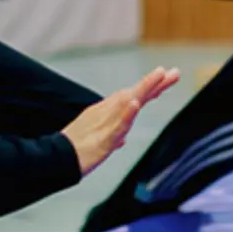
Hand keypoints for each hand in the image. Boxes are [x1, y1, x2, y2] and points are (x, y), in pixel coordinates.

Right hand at [62, 67, 180, 175]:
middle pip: (136, 94)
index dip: (152, 87)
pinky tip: (134, 103)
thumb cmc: (76, 152)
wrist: (57, 160)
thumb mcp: (99, 143)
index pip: (135, 97)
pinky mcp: (102, 137)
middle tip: (174, 72)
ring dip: (144, 88)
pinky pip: (116, 124)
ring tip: (159, 75)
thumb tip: (123, 140)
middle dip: (155, 83)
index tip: (167, 75)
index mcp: (108, 113)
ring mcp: (105, 122)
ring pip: (128, 101)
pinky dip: (126, 113)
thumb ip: (112, 138)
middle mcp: (108, 112)